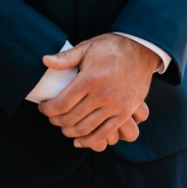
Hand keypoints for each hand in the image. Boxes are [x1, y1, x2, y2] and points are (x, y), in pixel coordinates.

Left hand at [38, 35, 158, 149]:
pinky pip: (104, 133)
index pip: (60, 104)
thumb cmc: (112, 47)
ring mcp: (115, 105)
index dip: (47, 109)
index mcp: (90, 79)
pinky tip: (79, 140)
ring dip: (69, 132)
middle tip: (52, 117)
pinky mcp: (125, 112)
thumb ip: (66, 57)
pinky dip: (89, 141)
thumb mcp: (88, 47)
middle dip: (56, 121)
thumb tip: (44, 60)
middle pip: (70, 119)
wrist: (143, 49)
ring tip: (64, 126)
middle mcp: (102, 95)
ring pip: (84, 129)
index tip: (43, 107)